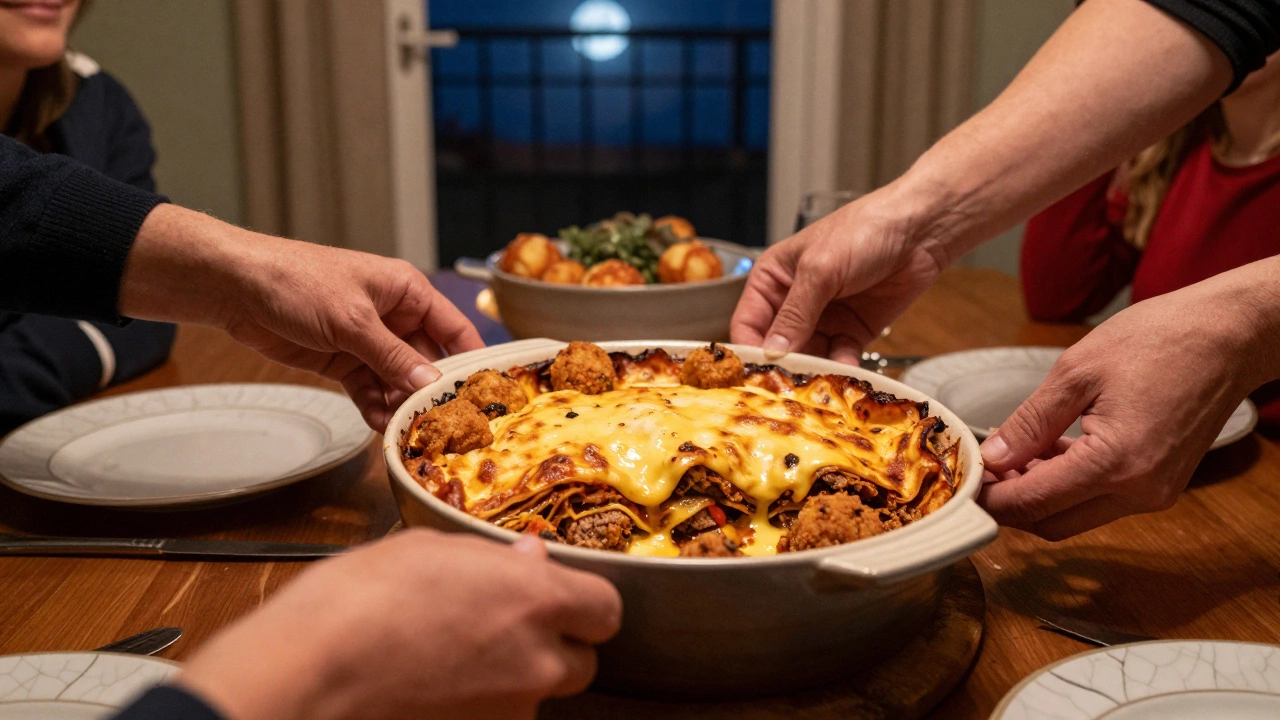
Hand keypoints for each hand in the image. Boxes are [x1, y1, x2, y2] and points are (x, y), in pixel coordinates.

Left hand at [119, 205, 483, 429]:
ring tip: (412, 432)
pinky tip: (382, 427)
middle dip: (433, 393)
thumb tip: (430, 384)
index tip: (487, 393)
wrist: (236, 288)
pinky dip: (376, 408)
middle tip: (446, 425)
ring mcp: (367, 341)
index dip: (472, 360)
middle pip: (427, 361)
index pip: (454, 328)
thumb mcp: (352, 320)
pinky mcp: (342, 361)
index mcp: (407, 291)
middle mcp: (394, 317)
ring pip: (398, 381)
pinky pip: (369, 389)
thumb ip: (393, 356)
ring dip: (403, 405)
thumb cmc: (296, 281)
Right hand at [178, 530, 621, 719]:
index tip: (556, 599)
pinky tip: (432, 687)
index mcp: (538, 599)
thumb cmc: (361, 599)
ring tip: (450, 659)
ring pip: (534, 696)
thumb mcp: (430, 551)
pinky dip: (476, 708)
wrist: (311, 673)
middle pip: (581, 663)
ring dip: (512, 681)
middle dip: (552, 647)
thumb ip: (493, 559)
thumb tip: (529, 559)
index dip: (582, 604)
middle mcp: (539, 662)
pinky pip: (497, 718)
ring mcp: (511, 711)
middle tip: (501, 630)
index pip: (605, 608)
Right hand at [729, 186, 950, 363]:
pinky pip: (838, 358)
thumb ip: (794, 314)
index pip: (747, 323)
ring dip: (813, 372)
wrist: (920, 230)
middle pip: (776, 346)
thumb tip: (771, 352)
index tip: (757, 375)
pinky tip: (845, 373)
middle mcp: (793, 301)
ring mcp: (823, 318)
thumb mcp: (820, 270)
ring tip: (819, 385)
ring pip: (807, 356)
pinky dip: (840, 368)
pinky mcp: (852, 332)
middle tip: (790, 389)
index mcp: (773, 279)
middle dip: (783, 367)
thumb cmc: (863, 231)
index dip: (750, 349)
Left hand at [979, 262, 1279, 538]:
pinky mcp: (1161, 485)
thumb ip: (1030, 422)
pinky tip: (1047, 453)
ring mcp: (1155, 493)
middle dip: (1010, 506)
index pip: (1033, 503)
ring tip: (1011, 457)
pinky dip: (1068, 487)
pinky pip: (1101, 501)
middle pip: (1052, 524)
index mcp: (1116, 463)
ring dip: (1038, 497)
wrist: (1228, 336)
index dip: (990, 498)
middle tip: (980, 474)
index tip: (963, 483)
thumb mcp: (1076, 372)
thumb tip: (995, 456)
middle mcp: (1139, 491)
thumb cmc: (1158, 341)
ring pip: (1076, 517)